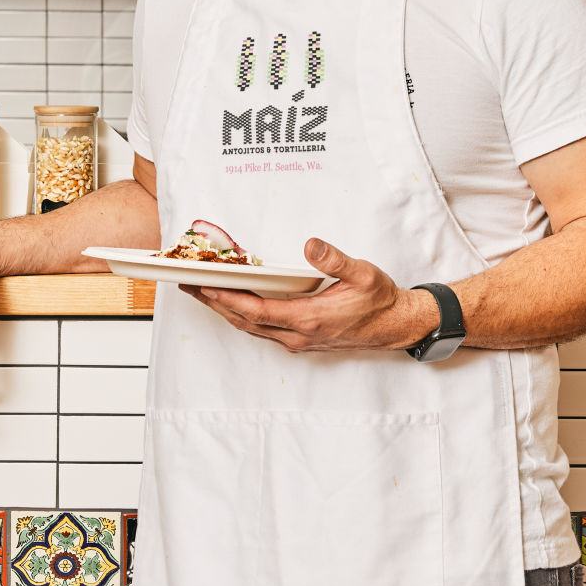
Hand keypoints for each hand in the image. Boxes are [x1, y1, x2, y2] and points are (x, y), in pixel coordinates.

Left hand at [179, 237, 438, 353]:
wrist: (396, 326)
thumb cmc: (379, 300)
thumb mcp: (362, 273)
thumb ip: (335, 259)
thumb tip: (310, 244)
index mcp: (309, 319)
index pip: (257, 311)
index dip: (228, 300)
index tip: (205, 287)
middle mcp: (299, 335)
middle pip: (245, 321)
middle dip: (215, 304)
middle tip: (189, 286)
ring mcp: (299, 341)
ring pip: (252, 328)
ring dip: (226, 311)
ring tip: (204, 293)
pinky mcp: (302, 340)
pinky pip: (264, 330)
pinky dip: (244, 316)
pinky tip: (236, 304)